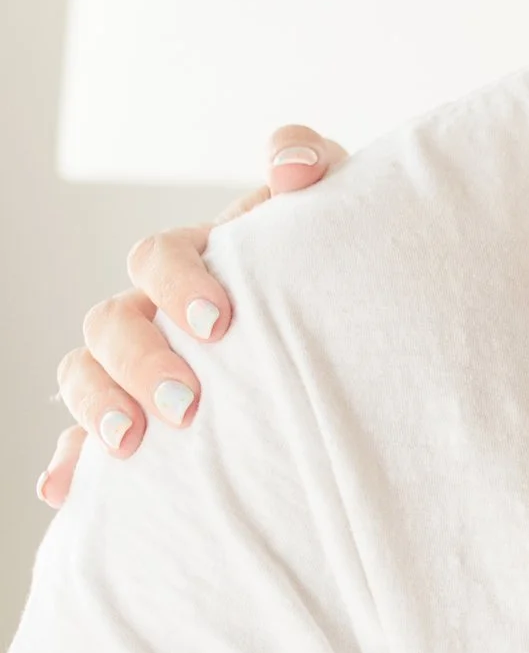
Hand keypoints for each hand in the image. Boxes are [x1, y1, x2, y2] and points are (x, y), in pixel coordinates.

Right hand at [38, 128, 346, 506]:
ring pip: (86, 374)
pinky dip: (69, 462)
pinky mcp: (140, 419)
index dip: (178, 285)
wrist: (341, 322)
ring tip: (129, 445)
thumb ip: (313, 163)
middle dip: (141, 362)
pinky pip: (84, 440)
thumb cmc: (325, 263)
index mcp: (194, 259)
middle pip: (112, 322)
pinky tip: (62, 489)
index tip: (221, 323)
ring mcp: (138, 366)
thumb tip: (291, 168)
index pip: (158, 258)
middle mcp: (154, 311)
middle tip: (188, 403)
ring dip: (97, 408)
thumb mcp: (329, 210)